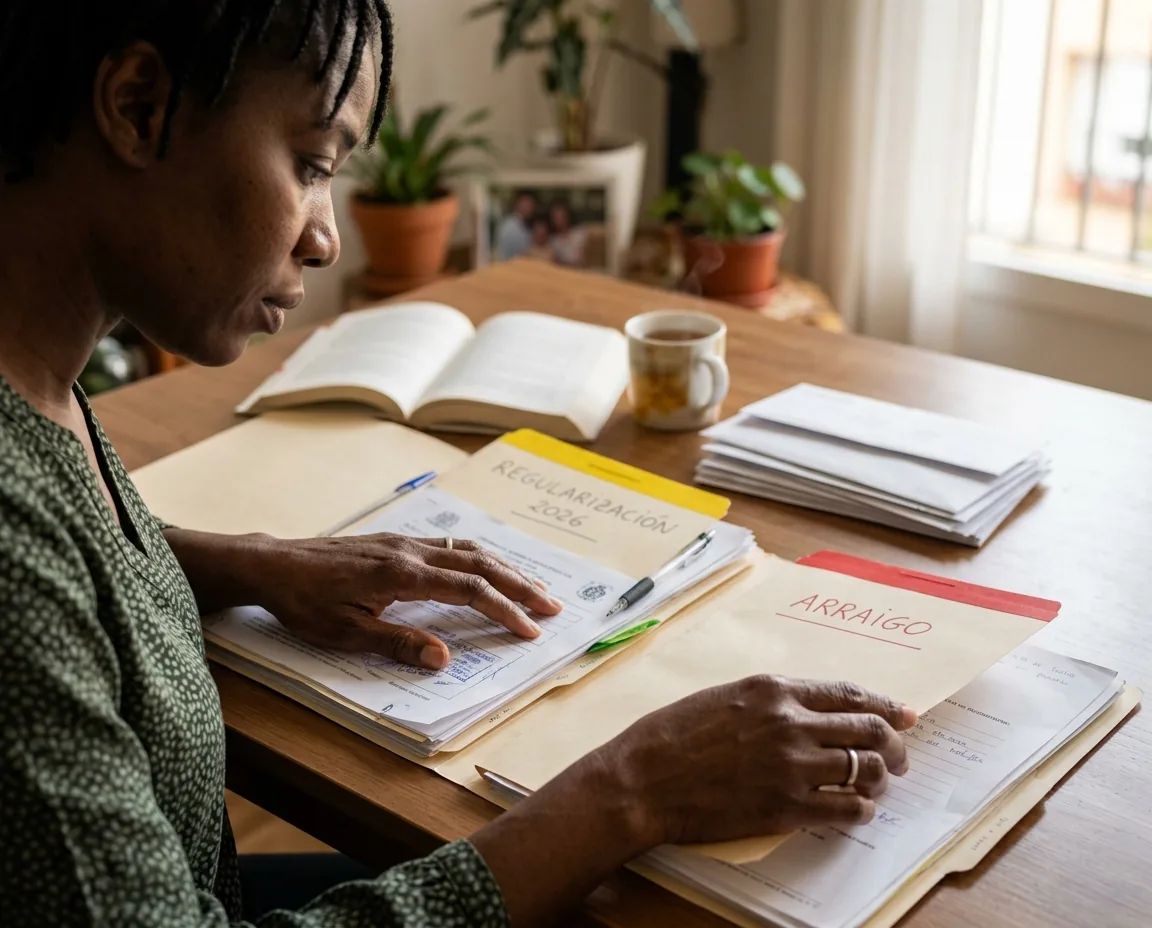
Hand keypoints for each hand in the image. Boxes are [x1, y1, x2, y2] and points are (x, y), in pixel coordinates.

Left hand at [251, 534, 563, 669]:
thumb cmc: (305, 603)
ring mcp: (405, 541)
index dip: (504, 610)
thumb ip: (398, 643)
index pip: (469, 591)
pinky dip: (480, 558)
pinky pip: (451, 545)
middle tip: (552, 606)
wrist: (274, 565)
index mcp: (403, 575)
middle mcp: (411, 551)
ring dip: (505, 569)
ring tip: (531, 588)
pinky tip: (487, 568)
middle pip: (480, 564)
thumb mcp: (346, 633)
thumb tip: (444, 659)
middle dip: (520, 585)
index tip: (530, 629)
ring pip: (469, 550)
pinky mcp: (397, 540)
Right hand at [471, 675, 915, 925]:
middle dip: (894, 744)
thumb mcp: (722, 697)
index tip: (903, 714)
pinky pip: (846, 808)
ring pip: (866, 770)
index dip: (883, 705)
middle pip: (868, 730)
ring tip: (879, 784)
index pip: (848, 694)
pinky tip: (857, 809)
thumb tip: (805, 710)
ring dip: (881, 778)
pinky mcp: (787, 807)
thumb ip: (768, 700)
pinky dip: (861, 809)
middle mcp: (790, 723)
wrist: (643, 779)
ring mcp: (792, 767)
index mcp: (773, 689)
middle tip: (900, 756)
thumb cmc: (670, 735)